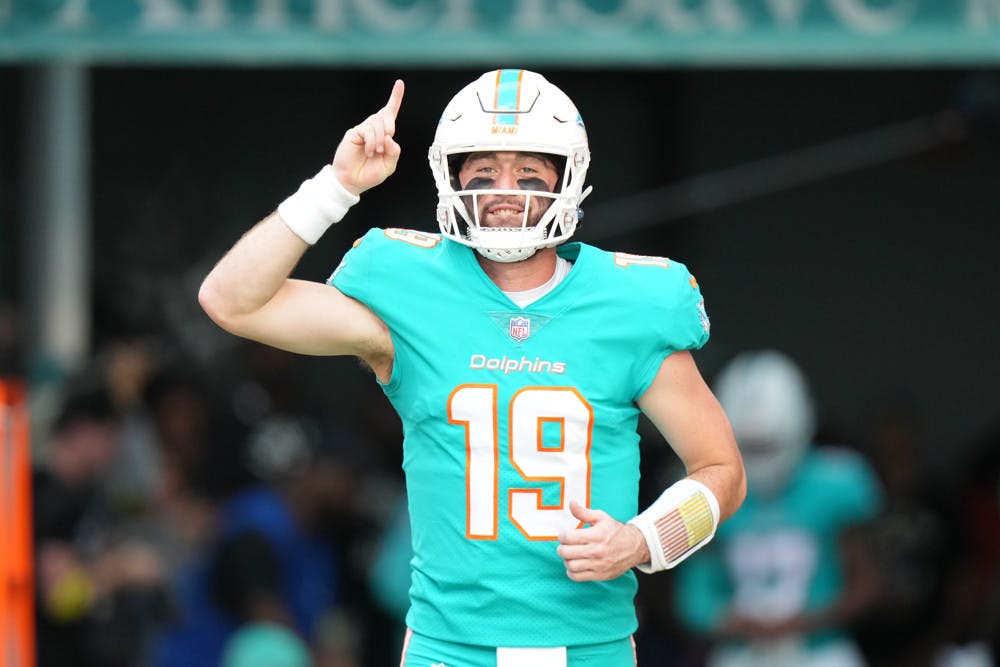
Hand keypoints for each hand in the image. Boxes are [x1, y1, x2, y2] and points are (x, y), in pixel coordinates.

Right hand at [332, 79, 404, 195]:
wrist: (352, 181)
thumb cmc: (369, 174)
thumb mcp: (389, 166)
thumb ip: (394, 152)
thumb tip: (390, 138)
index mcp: (383, 135)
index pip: (390, 113)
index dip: (395, 98)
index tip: (400, 83)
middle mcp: (373, 129)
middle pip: (386, 114)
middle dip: (390, 125)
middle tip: (387, 141)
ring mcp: (363, 130)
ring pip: (378, 123)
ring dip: (379, 140)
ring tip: (374, 153)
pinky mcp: (354, 133)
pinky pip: (368, 130)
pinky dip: (371, 142)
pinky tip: (368, 151)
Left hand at [557, 500, 648, 581]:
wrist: (634, 547)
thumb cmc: (615, 531)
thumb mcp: (601, 517)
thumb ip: (583, 512)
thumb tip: (571, 503)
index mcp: (595, 535)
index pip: (568, 537)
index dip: (562, 535)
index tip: (564, 535)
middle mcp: (596, 551)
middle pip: (566, 552)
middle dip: (562, 547)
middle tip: (565, 545)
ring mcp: (598, 565)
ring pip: (570, 565)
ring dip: (566, 560)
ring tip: (570, 555)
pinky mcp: (599, 575)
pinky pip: (577, 577)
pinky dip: (571, 571)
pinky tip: (575, 564)